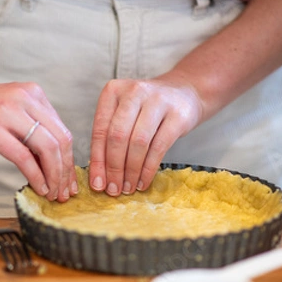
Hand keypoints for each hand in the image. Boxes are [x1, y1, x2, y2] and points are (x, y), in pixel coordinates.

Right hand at [0, 75, 76, 201]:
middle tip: (64, 193)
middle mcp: (25, 99)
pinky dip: (36, 176)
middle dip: (66, 171)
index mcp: (32, 94)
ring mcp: (8, 113)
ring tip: (52, 194)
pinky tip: (39, 188)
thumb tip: (50, 162)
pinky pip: (24, 157)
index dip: (69, 160)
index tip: (69, 181)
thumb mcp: (8, 112)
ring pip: (47, 149)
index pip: (62, 131)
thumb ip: (30, 130)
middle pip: (61, 140)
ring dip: (54, 176)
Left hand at [89, 75, 203, 195]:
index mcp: (113, 91)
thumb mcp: (124, 115)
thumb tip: (99, 178)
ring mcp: (158, 101)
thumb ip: (109, 139)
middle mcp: (134, 92)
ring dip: (131, 171)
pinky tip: (143, 181)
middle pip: (118, 136)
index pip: (100, 130)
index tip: (97, 184)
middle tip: (114, 190)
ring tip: (128, 187)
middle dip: (114, 168)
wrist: (184, 93)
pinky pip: (159, 147)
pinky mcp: (178, 115)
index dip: (97, 161)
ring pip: (138, 143)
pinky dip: (148, 168)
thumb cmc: (146, 109)